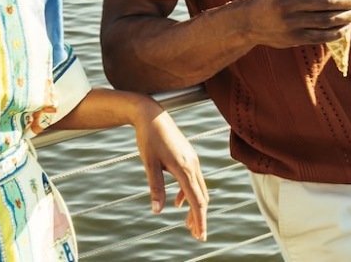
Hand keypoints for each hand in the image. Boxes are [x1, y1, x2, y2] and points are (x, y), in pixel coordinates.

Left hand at [131, 104, 208, 240]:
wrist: (151, 114)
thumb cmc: (148, 138)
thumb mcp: (149, 164)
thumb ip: (155, 187)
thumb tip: (157, 211)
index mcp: (184, 168)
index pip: (196, 201)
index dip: (200, 220)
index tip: (200, 236)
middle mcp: (192, 165)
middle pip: (201, 197)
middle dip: (200, 218)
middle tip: (196, 236)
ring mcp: (192, 160)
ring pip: (199, 189)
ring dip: (195, 207)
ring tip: (188, 224)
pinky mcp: (188, 157)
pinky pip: (193, 180)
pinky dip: (188, 194)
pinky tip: (178, 203)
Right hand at [235, 0, 350, 49]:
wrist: (248, 22)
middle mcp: (287, 2)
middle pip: (325, 2)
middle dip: (346, 1)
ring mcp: (290, 22)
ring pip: (326, 20)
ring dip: (345, 17)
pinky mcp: (293, 37)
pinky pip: (320, 36)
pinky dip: (336, 32)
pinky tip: (343, 28)